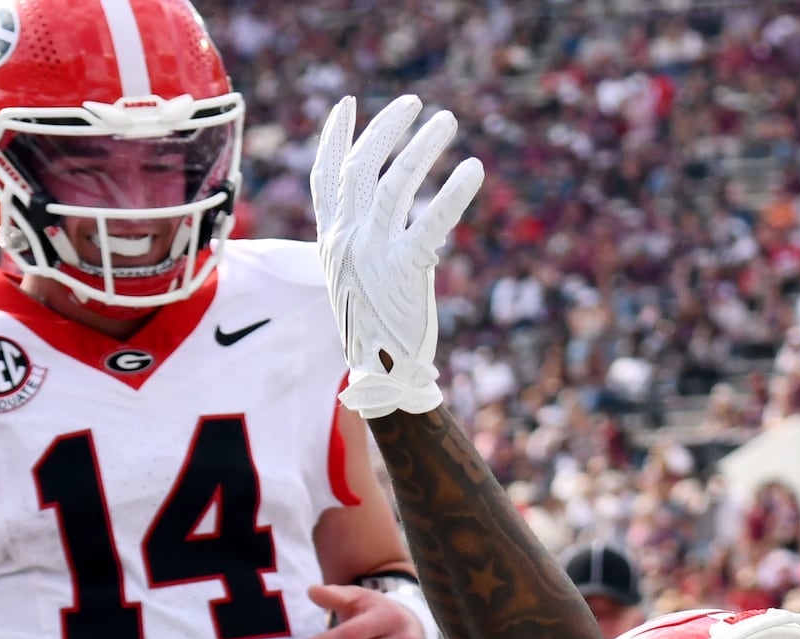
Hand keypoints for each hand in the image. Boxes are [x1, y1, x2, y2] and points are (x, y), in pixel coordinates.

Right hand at [309, 94, 483, 417]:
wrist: (384, 374)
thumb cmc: (375, 325)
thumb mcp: (353, 275)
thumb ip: (359, 238)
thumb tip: (388, 201)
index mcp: (330, 240)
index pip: (325, 176)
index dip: (334, 138)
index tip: (347, 104)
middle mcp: (346, 241)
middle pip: (361, 168)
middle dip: (387, 128)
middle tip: (414, 102)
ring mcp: (373, 254)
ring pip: (395, 184)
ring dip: (422, 146)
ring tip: (448, 121)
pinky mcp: (406, 270)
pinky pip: (431, 221)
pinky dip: (453, 192)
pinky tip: (473, 168)